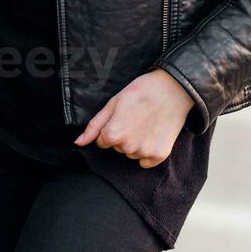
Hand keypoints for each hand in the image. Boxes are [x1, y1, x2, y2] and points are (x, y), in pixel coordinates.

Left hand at [73, 68, 194, 167]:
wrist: (172, 89)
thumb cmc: (140, 92)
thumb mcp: (112, 104)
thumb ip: (94, 126)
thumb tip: (78, 143)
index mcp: (113, 134)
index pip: (103, 142)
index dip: (111, 128)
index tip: (122, 117)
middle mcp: (127, 147)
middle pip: (117, 148)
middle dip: (123, 135)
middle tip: (135, 117)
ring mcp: (144, 152)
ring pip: (131, 154)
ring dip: (135, 143)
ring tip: (146, 123)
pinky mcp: (159, 156)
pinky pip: (145, 161)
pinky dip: (148, 151)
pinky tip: (154, 133)